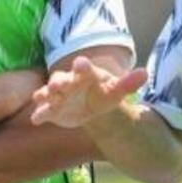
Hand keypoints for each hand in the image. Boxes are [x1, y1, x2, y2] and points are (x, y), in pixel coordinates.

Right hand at [29, 56, 146, 127]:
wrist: (89, 106)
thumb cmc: (102, 94)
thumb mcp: (116, 91)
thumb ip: (128, 83)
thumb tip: (145, 73)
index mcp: (85, 75)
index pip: (83, 68)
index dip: (82, 66)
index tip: (81, 63)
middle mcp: (68, 82)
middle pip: (61, 78)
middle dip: (58, 81)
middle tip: (57, 84)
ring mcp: (57, 96)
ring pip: (47, 92)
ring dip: (45, 94)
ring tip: (41, 97)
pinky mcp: (51, 110)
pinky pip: (42, 111)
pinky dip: (39, 113)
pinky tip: (36, 119)